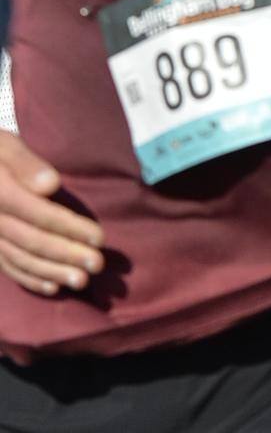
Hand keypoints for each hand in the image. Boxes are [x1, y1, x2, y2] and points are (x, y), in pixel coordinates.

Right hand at [0, 130, 104, 295]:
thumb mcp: (4, 144)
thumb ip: (23, 162)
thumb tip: (50, 184)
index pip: (37, 213)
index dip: (69, 227)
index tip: (99, 238)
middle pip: (31, 240)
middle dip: (67, 254)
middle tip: (97, 264)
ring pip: (21, 258)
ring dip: (53, 272)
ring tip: (82, 281)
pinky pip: (8, 266)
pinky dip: (30, 279)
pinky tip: (54, 288)